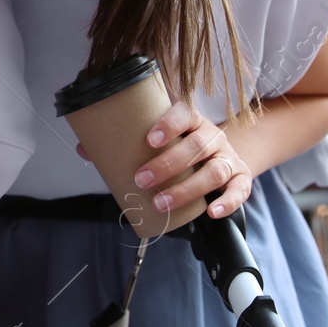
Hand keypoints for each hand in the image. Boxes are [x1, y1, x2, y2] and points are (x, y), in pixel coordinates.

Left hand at [119, 100, 251, 218]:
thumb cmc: (182, 147)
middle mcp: (212, 136)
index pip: (184, 113)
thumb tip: (87, 151)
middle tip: (142, 179)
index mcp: (192, 121)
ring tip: (161, 203)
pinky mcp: (240, 178)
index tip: (149, 140)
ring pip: (214, 171)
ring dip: (186, 189)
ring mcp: (228, 157)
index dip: (169, 125)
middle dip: (168, 164)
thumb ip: (128, 143)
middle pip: (196, 146)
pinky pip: (239, 190)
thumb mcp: (162, 140)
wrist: (222, 155)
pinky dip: (227, 202)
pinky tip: (211, 213)